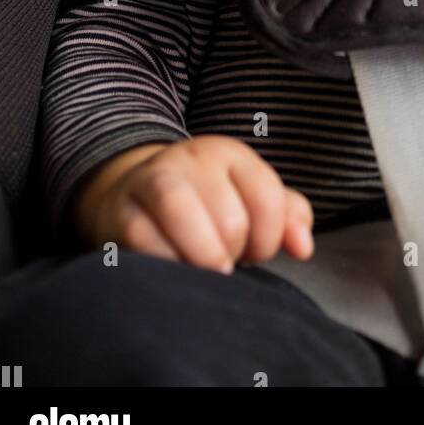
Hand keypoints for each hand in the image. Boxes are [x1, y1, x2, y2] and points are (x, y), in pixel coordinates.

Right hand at [74, 135, 314, 272]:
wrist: (132, 191)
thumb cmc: (203, 204)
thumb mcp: (248, 199)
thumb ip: (288, 217)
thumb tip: (303, 247)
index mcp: (230, 154)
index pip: (268, 198)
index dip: (268, 239)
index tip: (255, 253)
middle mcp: (192, 157)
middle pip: (229, 217)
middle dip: (233, 254)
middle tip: (225, 262)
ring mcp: (152, 178)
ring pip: (181, 211)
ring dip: (201, 256)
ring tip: (205, 270)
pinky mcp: (120, 209)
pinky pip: (143, 239)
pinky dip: (165, 263)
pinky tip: (173, 269)